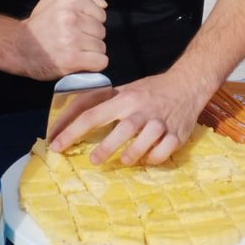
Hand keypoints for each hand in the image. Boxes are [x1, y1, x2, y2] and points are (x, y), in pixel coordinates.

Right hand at [11, 0, 107, 80]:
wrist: (18, 47)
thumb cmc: (40, 24)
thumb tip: (103, 4)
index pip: (101, 14)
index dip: (91, 22)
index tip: (78, 26)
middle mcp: (71, 17)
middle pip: (102, 31)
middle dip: (90, 37)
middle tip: (73, 40)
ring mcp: (72, 39)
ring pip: (101, 47)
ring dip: (91, 52)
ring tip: (74, 50)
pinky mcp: (72, 59)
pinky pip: (100, 62)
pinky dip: (93, 64)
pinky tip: (80, 61)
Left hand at [49, 71, 203, 165]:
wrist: (188, 84)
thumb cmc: (150, 90)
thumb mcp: (125, 90)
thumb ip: (102, 103)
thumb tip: (70, 117)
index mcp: (125, 98)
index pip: (92, 114)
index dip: (71, 131)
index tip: (57, 146)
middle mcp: (142, 110)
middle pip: (121, 131)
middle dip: (105, 148)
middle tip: (93, 161)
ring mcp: (160, 123)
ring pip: (144, 145)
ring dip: (130, 156)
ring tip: (122, 160)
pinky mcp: (176, 135)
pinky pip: (162, 153)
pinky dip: (152, 159)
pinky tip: (146, 158)